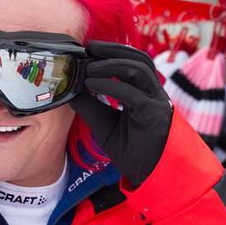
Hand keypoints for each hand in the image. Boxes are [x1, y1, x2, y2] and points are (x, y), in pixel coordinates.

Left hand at [70, 42, 172, 188]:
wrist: (148, 176)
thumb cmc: (130, 151)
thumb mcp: (103, 124)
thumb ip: (90, 105)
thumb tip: (68, 88)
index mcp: (146, 93)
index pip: (134, 62)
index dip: (113, 51)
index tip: (90, 48)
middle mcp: (155, 94)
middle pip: (139, 59)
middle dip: (113, 50)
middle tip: (88, 47)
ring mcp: (157, 103)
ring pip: (138, 70)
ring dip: (111, 63)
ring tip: (88, 67)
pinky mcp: (153, 115)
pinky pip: (132, 94)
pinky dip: (110, 85)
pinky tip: (91, 84)